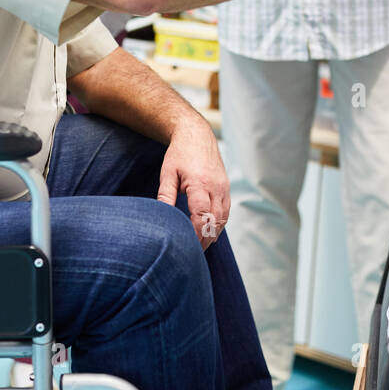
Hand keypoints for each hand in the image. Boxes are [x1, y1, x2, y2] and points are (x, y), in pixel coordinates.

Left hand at [156, 119, 230, 249]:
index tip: (189, 246)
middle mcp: (216, 187)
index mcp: (200, 183)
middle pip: (215, 221)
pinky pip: (226, 211)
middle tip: (193, 254)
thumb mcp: (167, 172)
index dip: (197, 234)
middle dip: (205, 239)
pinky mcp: (226, 188)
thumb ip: (166, 195)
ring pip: (223, 218)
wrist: (197, 134)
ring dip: (214, 234)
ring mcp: (224, 187)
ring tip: (201, 247)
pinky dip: (219, 224)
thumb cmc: (179, 153)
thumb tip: (162, 217)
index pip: (201, 215)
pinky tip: (210, 233)